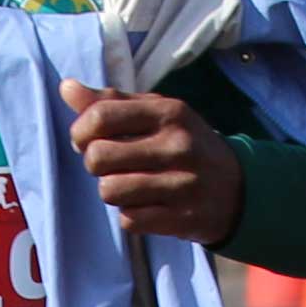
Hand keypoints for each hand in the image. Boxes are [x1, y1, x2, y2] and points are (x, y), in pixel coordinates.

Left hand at [62, 81, 243, 248]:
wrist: (238, 189)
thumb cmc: (185, 144)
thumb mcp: (157, 113)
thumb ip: (112, 101)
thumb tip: (66, 87)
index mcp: (169, 112)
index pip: (101, 116)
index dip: (80, 131)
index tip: (87, 140)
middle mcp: (178, 146)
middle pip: (98, 157)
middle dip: (95, 164)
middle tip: (112, 165)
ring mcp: (183, 184)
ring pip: (110, 191)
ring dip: (111, 191)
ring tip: (129, 185)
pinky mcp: (183, 218)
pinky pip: (129, 219)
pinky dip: (130, 215)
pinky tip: (147, 205)